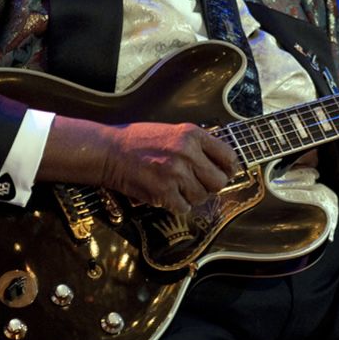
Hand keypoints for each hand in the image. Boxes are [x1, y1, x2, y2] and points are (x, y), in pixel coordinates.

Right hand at [40, 116, 237, 213]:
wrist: (110, 151)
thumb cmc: (140, 141)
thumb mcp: (173, 131)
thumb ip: (197, 144)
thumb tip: (221, 162)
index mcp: (192, 135)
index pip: (228, 157)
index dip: (229, 169)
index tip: (224, 173)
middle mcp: (187, 153)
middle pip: (219, 181)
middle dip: (210, 186)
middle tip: (198, 184)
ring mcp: (175, 173)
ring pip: (202, 197)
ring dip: (192, 196)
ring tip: (178, 188)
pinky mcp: (163, 192)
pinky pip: (184, 208)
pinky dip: (178, 206)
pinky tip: (168, 196)